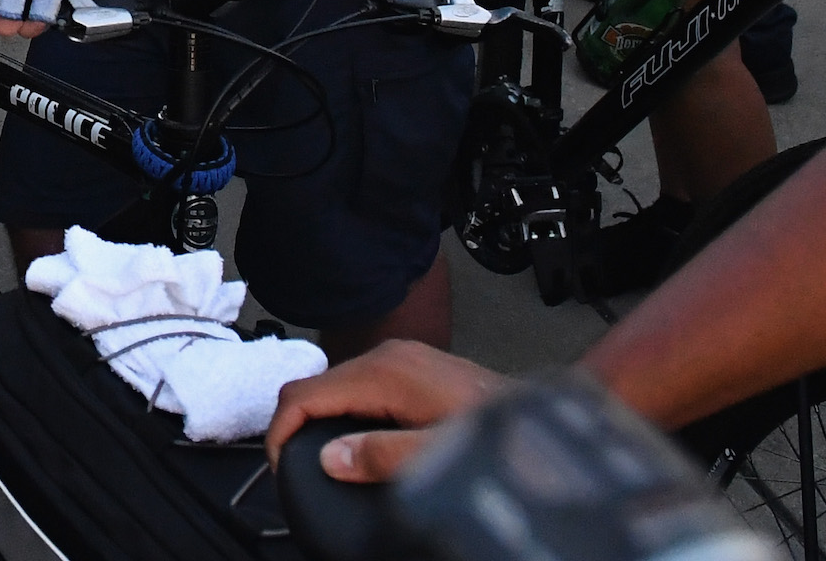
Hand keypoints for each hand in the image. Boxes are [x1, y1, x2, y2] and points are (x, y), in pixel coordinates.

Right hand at [265, 341, 505, 484]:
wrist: (545, 421)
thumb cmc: (501, 436)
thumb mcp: (438, 454)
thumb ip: (382, 456)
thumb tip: (330, 459)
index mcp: (385, 373)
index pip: (304, 393)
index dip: (280, 431)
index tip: (280, 467)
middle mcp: (389, 356)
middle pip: (317, 386)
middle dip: (297, 426)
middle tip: (297, 470)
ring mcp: (403, 358)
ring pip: (338, 385)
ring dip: (323, 419)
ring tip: (323, 459)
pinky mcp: (414, 368)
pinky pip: (361, 386)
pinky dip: (347, 412)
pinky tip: (358, 439)